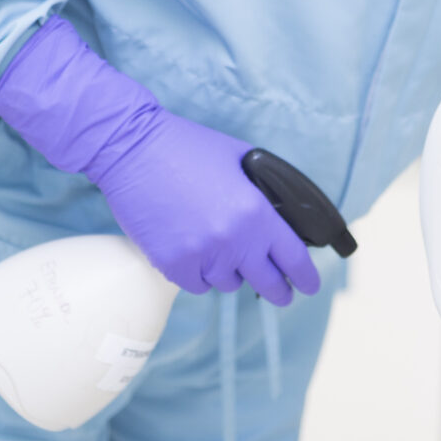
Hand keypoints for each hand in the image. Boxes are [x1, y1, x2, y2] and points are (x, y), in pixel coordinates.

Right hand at [86, 110, 318, 302]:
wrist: (131, 149)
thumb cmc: (186, 147)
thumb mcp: (240, 159)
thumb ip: (264, 191)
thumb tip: (282, 217)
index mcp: (255, 212)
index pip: (293, 258)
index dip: (305, 277)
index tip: (309, 285)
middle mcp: (233, 240)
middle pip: (268, 283)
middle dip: (279, 290)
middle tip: (281, 293)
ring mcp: (202, 256)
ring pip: (228, 283)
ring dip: (228, 271)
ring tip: (215, 246)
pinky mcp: (172, 265)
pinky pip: (198, 285)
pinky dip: (198, 273)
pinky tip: (192, 250)